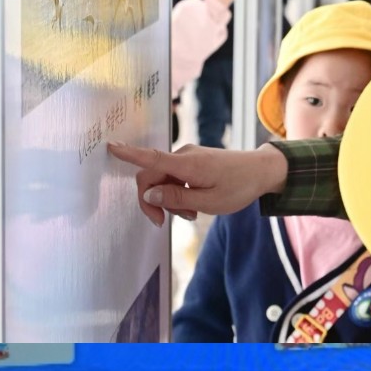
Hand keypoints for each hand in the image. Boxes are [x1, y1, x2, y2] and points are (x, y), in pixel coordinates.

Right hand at [106, 141, 287, 225]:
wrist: (262, 171)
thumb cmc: (239, 187)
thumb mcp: (208, 202)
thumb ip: (176, 199)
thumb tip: (148, 193)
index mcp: (187, 164)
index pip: (151, 158)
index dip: (128, 154)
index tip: (109, 146)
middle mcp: (183, 156)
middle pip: (150, 176)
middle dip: (151, 200)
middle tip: (163, 223)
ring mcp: (187, 158)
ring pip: (162, 181)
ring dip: (168, 201)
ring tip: (190, 215)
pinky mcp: (191, 162)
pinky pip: (173, 178)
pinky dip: (176, 194)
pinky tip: (192, 206)